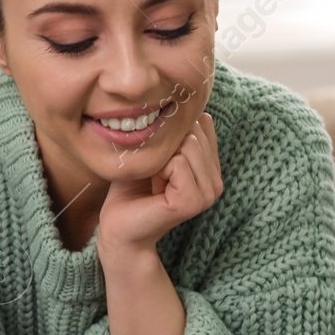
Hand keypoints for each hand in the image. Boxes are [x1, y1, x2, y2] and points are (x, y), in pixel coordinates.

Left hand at [98, 112, 223, 254]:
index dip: (172, 136)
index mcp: (212, 170)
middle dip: (166, 148)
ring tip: (154, 182)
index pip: (203, 125)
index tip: (159, 162)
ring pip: (188, 146)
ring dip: (161, 159)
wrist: (118, 226)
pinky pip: (178, 163)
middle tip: (154, 175)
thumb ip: (178, 134)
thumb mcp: (157, 153)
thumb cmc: (132, 188)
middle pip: (195, 133)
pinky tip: (154, 189)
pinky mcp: (192, 201)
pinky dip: (158, 170)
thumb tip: (198, 108)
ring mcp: (208, 194)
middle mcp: (216, 182)